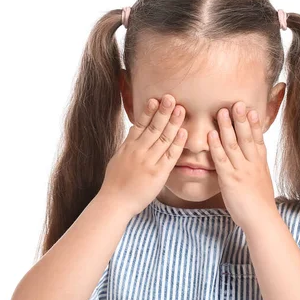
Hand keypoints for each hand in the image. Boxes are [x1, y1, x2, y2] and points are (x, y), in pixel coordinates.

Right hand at [101, 94, 187, 216]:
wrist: (115, 202)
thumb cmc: (115, 182)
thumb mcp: (118, 158)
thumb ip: (128, 145)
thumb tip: (134, 131)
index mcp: (128, 146)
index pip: (140, 124)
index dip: (148, 111)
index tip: (155, 99)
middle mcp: (138, 151)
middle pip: (153, 127)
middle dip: (163, 112)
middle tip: (172, 98)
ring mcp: (148, 162)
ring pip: (163, 138)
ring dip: (173, 123)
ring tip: (181, 109)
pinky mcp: (158, 173)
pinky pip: (170, 156)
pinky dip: (177, 143)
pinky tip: (184, 132)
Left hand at [209, 101, 275, 227]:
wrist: (262, 220)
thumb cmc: (260, 205)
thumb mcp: (262, 182)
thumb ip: (256, 169)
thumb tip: (254, 163)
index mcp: (260, 164)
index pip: (257, 139)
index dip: (254, 123)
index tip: (251, 108)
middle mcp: (252, 164)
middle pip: (246, 137)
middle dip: (241, 119)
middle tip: (237, 102)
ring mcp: (241, 171)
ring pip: (233, 144)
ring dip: (227, 127)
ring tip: (221, 111)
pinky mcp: (230, 180)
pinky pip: (222, 160)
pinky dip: (216, 146)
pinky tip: (210, 135)